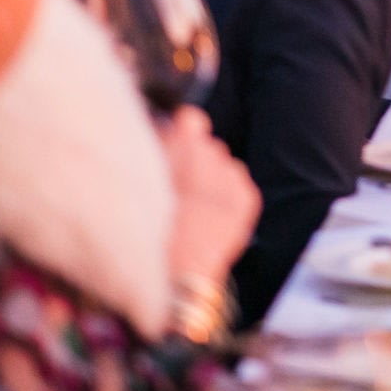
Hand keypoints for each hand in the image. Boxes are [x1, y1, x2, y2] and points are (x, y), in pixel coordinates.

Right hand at [161, 107, 259, 282]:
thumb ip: (158, 147)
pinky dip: (227, 194)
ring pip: (224, 164)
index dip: (181, 134)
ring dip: (212, 177)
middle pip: (207, 146)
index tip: (174, 148)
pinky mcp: (247, 198)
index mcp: (184, 146)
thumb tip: (170, 127)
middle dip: (194, 161)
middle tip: (180, 188)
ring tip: (194, 206)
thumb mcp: (143, 181)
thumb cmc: (149, 226)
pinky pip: (238, 183)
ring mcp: (233, 177)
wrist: (177, 272)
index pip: (191, 119)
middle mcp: (213, 156)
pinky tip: (210, 214)